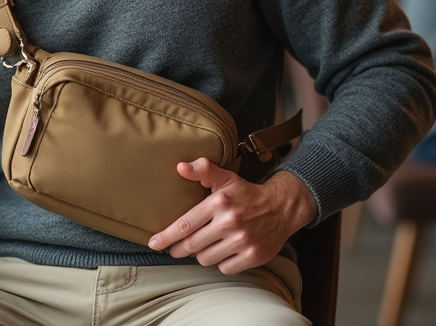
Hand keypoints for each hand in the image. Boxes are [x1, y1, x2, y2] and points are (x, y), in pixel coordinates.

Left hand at [147, 162, 316, 275]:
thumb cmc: (246, 193)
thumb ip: (202, 170)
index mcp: (219, 202)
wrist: (281, 207)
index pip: (186, 224)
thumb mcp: (225, 177)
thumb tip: (180, 167)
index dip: (167, 235)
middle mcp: (231, 222)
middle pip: (192, 245)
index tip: (154, 243)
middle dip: (178, 249)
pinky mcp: (253, 256)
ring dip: (202, 254)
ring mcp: (243, 241)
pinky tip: (224, 251)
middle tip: (175, 249)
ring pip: (206, 258)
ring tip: (206, 244)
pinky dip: (222, 263)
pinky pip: (225, 268)